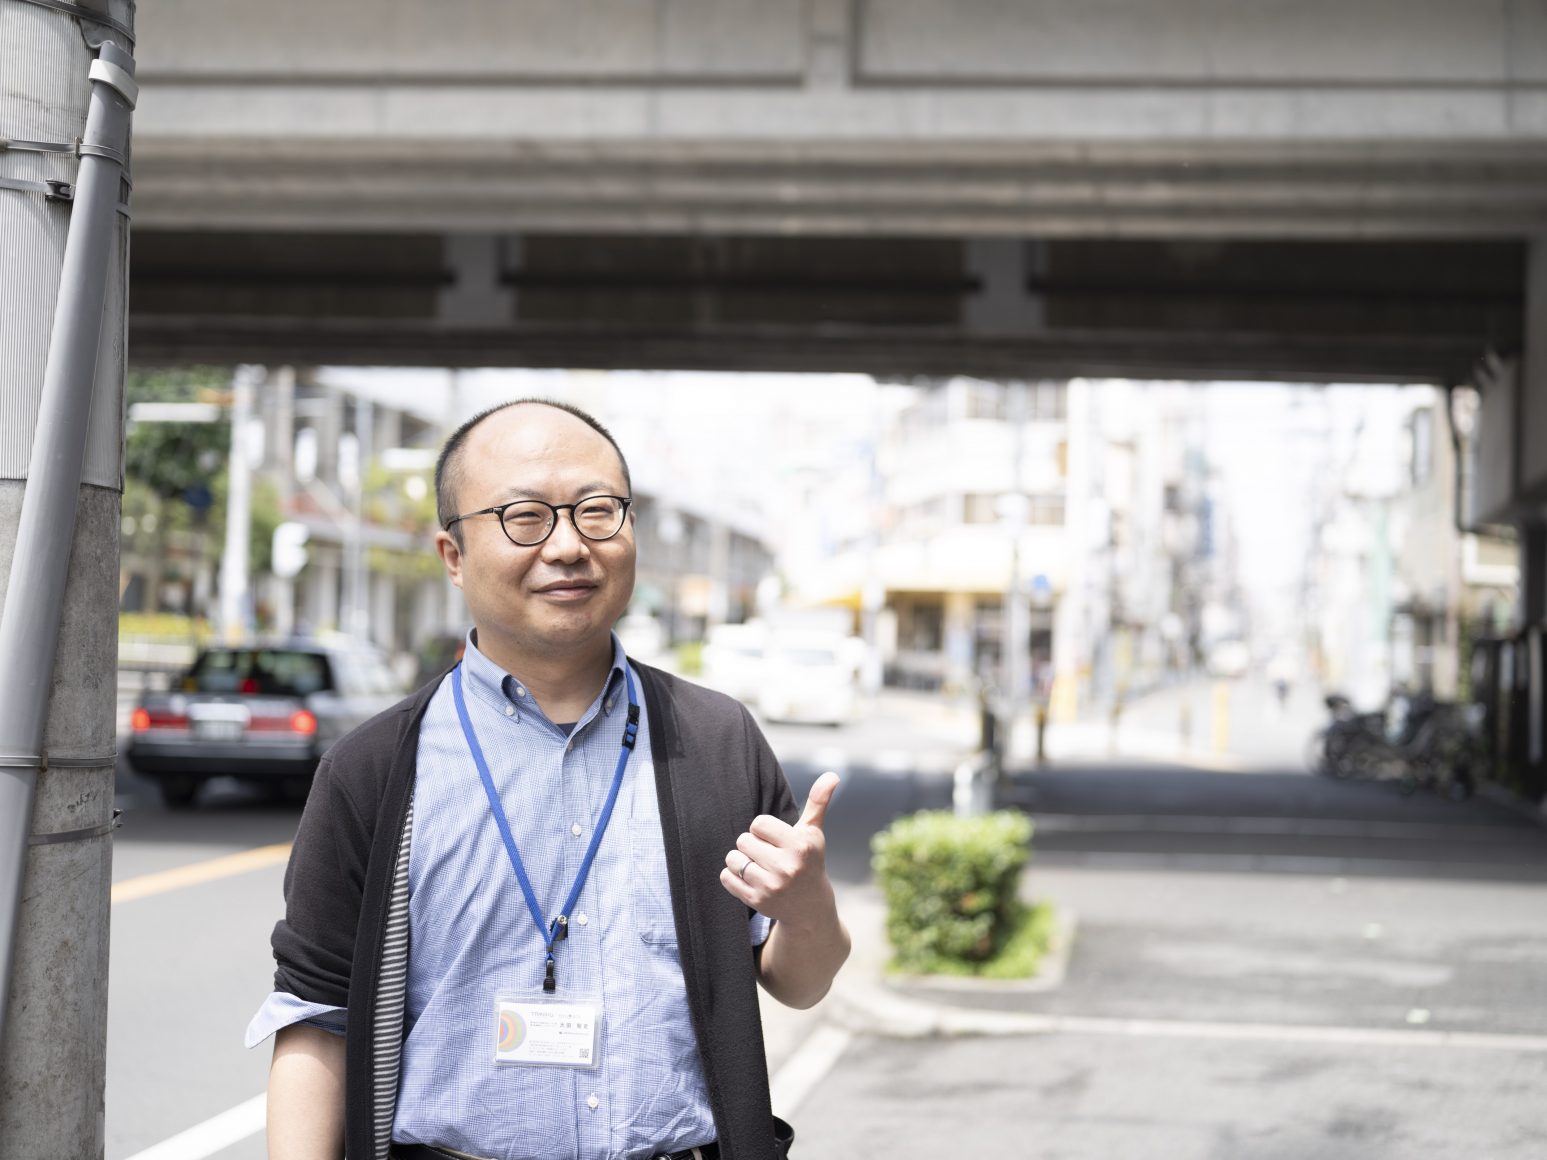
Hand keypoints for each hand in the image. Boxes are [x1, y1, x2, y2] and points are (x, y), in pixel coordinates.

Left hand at [721, 771, 838, 930]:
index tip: (776, 840)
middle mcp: (788, 867)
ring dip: (740, 860)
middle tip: (768, 855)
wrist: (810, 908)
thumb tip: (832, 774)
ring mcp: (771, 886)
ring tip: (758, 867)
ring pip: (732, 858)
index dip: (763, 830)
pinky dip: (732, 876)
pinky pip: (726, 877)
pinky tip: (751, 880)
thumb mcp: (813, 833)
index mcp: (801, 845)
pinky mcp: (756, 901)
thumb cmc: (808, 860)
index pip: (758, 823)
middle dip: (752, 845)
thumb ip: (818, 801)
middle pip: (743, 840)